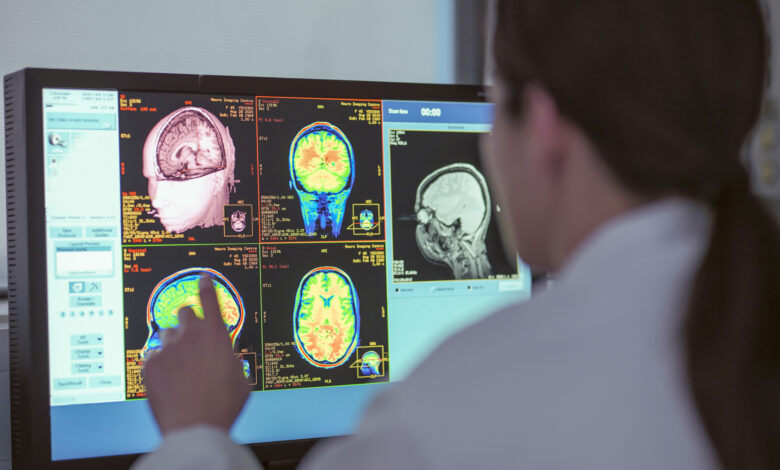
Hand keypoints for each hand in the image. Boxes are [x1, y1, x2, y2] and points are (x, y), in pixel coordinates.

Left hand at [143, 275, 249, 434]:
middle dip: (189, 321)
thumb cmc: (223, 406)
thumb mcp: (241, 381)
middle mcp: (191, 336)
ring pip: (167, 335)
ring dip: (173, 344)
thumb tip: (227, 361)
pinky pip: (153, 356)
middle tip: (191, 338)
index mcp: (217, 336)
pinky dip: (159, 364)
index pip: (210, 299)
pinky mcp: (150, 365)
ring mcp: (168, 349)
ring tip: (180, 367)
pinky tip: (168, 381)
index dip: (206, 286)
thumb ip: (232, 362)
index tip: (202, 278)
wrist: (194, 428)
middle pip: (185, 312)